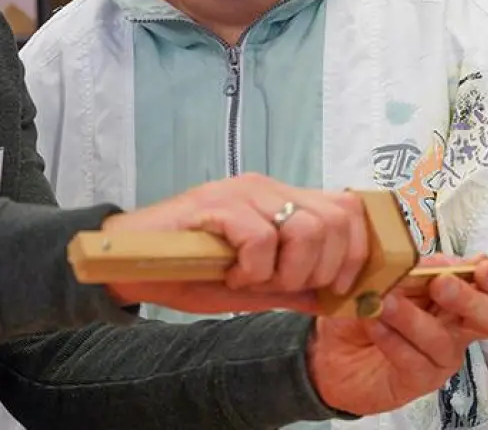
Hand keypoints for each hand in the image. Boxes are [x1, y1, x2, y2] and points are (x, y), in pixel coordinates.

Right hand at [100, 173, 369, 315]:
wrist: (131, 264)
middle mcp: (269, 187)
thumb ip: (295, 287)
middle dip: (318, 269)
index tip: (335, 288)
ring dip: (284, 271)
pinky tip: (229, 274)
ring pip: (305, 228)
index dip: (355, 252)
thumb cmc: (191, 271)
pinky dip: (251, 269)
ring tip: (250, 280)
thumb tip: (336, 299)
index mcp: (283, 200)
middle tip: (279, 286)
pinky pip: (261, 238)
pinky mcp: (218, 203)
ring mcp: (244, 191)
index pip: (348, 209)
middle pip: (336, 221)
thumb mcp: (255, 287)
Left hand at [306, 258, 487, 416]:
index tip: (484, 269)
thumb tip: (455, 262)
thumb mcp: (392, 274)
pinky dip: (392, 338)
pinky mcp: (419, 379)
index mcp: (462, 295)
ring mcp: (442, 356)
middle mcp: (460, 326)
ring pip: (446, 340)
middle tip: (443, 286)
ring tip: (385, 301)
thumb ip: (424, 268)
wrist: (332, 347)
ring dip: (413, 318)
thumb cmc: (369, 304)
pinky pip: (415, 360)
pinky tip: (374, 322)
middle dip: (475, 301)